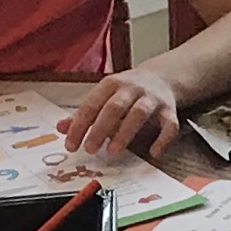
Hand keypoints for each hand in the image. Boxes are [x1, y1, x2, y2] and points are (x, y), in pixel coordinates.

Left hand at [61, 68, 180, 156]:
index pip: (91, 105)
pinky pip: (169, 125)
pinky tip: (153, 153)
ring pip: (139, 114)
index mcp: (111, 85)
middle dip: (100, 128)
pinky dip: (163, 139)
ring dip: (125, 133)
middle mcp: (132, 89)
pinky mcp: (170, 110)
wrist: (162, 77)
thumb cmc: (126, 92)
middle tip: (89, 149)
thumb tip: (60, 128)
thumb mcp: (103, 97)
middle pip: (114, 107)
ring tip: (113, 152)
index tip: (70, 145)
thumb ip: (83, 114)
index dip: (79, 125)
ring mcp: (152, 99)